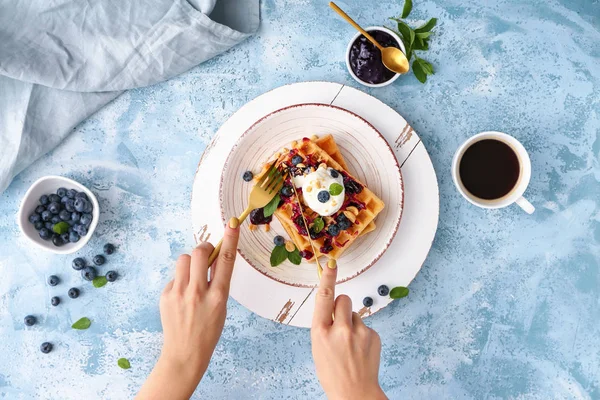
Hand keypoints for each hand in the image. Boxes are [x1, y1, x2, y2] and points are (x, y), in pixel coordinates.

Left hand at [137, 218, 239, 399]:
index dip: (230, 239)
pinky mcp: (166, 296)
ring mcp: (180, 294)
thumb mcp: (222, 306)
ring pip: (183, 260)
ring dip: (189, 263)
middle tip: (205, 254)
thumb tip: (214, 258)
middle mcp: (198, 292)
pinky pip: (174, 277)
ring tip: (192, 278)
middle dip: (203, 249)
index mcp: (218, 296)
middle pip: (199, 253)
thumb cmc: (208, 330)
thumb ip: (218, 281)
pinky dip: (180, 281)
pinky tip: (182, 297)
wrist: (185, 353)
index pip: (226, 261)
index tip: (231, 223)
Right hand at [311, 262, 386, 399]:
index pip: (324, 298)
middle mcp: (340, 329)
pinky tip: (360, 351)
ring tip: (350, 345)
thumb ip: (324, 326)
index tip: (331, 263)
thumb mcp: (318, 348)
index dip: (327, 278)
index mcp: (320, 332)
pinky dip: (362, 335)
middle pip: (343, 299)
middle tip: (340, 323)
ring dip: (352, 323)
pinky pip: (365, 326)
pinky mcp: (373, 336)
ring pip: (354, 314)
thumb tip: (334, 310)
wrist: (354, 394)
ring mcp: (359, 333)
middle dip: (341, 305)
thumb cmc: (332, 372)